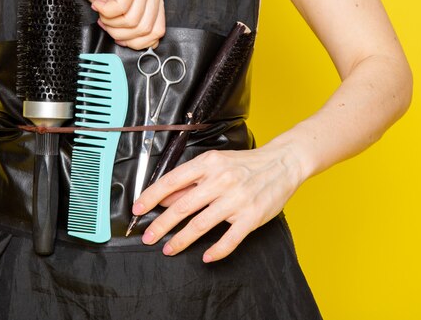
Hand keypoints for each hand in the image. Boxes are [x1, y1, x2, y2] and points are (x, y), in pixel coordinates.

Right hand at [57, 0, 164, 49]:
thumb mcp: (118, 6)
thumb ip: (133, 21)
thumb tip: (143, 45)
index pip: (157, 30)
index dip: (135, 41)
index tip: (117, 35)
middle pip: (145, 29)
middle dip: (120, 33)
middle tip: (105, 21)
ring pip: (134, 21)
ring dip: (111, 21)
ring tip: (101, 9)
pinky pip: (122, 8)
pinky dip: (106, 11)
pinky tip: (99, 1)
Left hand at [131, 144, 303, 262]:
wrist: (282, 163)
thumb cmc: (245, 164)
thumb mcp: (215, 164)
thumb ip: (190, 181)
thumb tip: (163, 197)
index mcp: (208, 164)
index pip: (171, 181)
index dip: (151, 197)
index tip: (138, 210)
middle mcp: (221, 180)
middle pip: (182, 206)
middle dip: (161, 225)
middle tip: (148, 237)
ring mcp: (237, 200)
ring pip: (201, 224)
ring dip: (181, 240)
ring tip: (168, 249)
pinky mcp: (252, 216)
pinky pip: (230, 239)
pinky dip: (216, 251)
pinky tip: (205, 256)